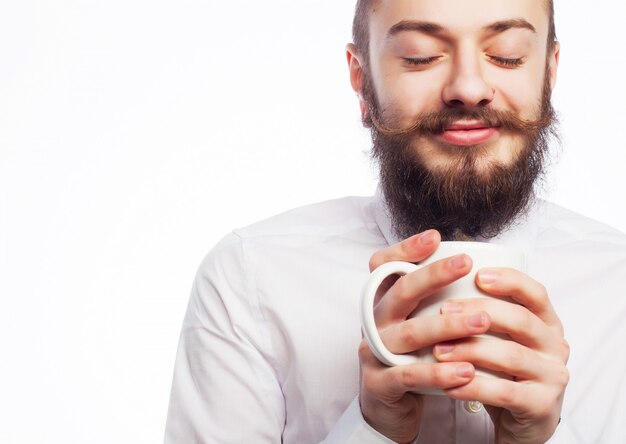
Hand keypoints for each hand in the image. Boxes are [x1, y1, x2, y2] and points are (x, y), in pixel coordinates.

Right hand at [359, 230, 491, 442]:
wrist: (387, 407)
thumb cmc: (410, 358)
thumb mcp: (414, 324)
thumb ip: (431, 300)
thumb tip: (474, 266)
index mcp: (383, 303)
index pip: (383, 267)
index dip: (405, 249)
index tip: (435, 237)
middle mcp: (375, 322)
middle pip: (400, 292)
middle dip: (433, 275)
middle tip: (466, 263)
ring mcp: (373, 351)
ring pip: (409, 333)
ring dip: (448, 326)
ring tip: (482, 321)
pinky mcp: (379, 383)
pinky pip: (409, 375)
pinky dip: (438, 372)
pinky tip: (466, 371)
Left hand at [433, 268, 568, 442]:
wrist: (522, 421)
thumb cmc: (505, 372)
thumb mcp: (502, 339)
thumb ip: (486, 316)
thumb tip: (442, 287)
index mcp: (547, 323)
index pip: (535, 293)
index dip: (509, 281)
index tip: (477, 275)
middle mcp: (556, 346)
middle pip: (520, 320)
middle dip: (478, 313)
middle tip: (444, 311)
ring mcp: (552, 376)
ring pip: (510, 356)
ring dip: (470, 350)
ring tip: (439, 350)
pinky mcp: (541, 405)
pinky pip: (503, 392)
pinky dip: (473, 387)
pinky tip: (449, 384)